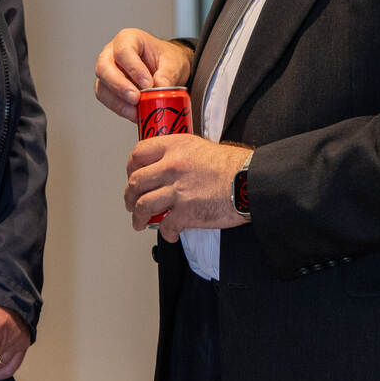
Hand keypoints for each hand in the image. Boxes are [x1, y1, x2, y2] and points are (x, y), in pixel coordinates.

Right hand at [94, 29, 194, 120]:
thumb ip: (167, 75)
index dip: (133, 68)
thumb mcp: (173, 63)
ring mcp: (108, 71)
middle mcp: (112, 53)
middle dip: (119, 86)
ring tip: (136, 111)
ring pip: (102, 85)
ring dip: (118, 101)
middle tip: (135, 98)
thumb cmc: (166, 59)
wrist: (167, 68)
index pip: (123, 51)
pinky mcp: (108, 87)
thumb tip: (159, 89)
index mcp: (129, 39)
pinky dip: (119, 108)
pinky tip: (133, 113)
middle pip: (104, 67)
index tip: (147, 83)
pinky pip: (106, 98)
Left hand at [125, 134, 252, 241]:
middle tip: (130, 202)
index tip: (131, 174)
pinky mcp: (186, 212)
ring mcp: (177, 190)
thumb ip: (180, 153)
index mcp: (174, 147)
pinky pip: (166, 226)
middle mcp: (171, 166)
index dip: (130, 167)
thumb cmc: (233, 165)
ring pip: (143, 205)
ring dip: (138, 217)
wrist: (250, 181)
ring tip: (140, 222)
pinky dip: (166, 233)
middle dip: (129, 196)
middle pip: (135, 182)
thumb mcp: (200, 147)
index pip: (138, 154)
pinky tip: (170, 233)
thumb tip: (166, 165)